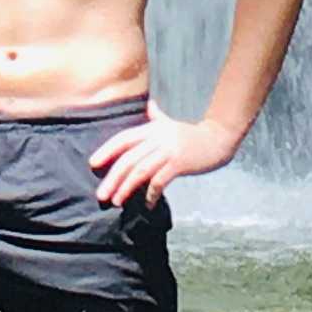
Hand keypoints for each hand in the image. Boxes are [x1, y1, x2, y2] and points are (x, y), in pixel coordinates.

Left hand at [88, 106, 233, 206]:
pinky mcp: (179, 163)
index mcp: (152, 128)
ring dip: (126, 188)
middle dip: (112, 177)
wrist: (218, 139)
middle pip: (128, 158)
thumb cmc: (192, 135)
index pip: (123, 138)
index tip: (92, 163)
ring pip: (140, 170)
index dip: (106, 150)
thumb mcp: (172, 124)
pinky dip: (151, 194)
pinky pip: (159, 181)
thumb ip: (158, 117)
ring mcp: (168, 150)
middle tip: (101, 195)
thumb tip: (150, 105)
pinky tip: (146, 205)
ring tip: (117, 202)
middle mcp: (157, 137)